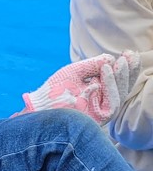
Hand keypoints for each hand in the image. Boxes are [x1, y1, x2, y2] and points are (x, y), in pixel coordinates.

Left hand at [23, 51, 140, 125]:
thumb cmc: (55, 90)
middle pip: (122, 87)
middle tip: (131, 55)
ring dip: (120, 76)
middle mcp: (103, 101)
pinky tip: (106, 71)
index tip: (129, 52)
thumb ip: (91, 66)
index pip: (117, 80)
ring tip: (119, 61)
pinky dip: (110, 85)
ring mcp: (102, 110)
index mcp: (99, 91)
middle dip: (128, 71)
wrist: (41, 106)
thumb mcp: (74, 72)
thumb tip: (110, 58)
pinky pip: (111, 102)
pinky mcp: (100, 118)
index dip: (124, 67)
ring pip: (119, 94)